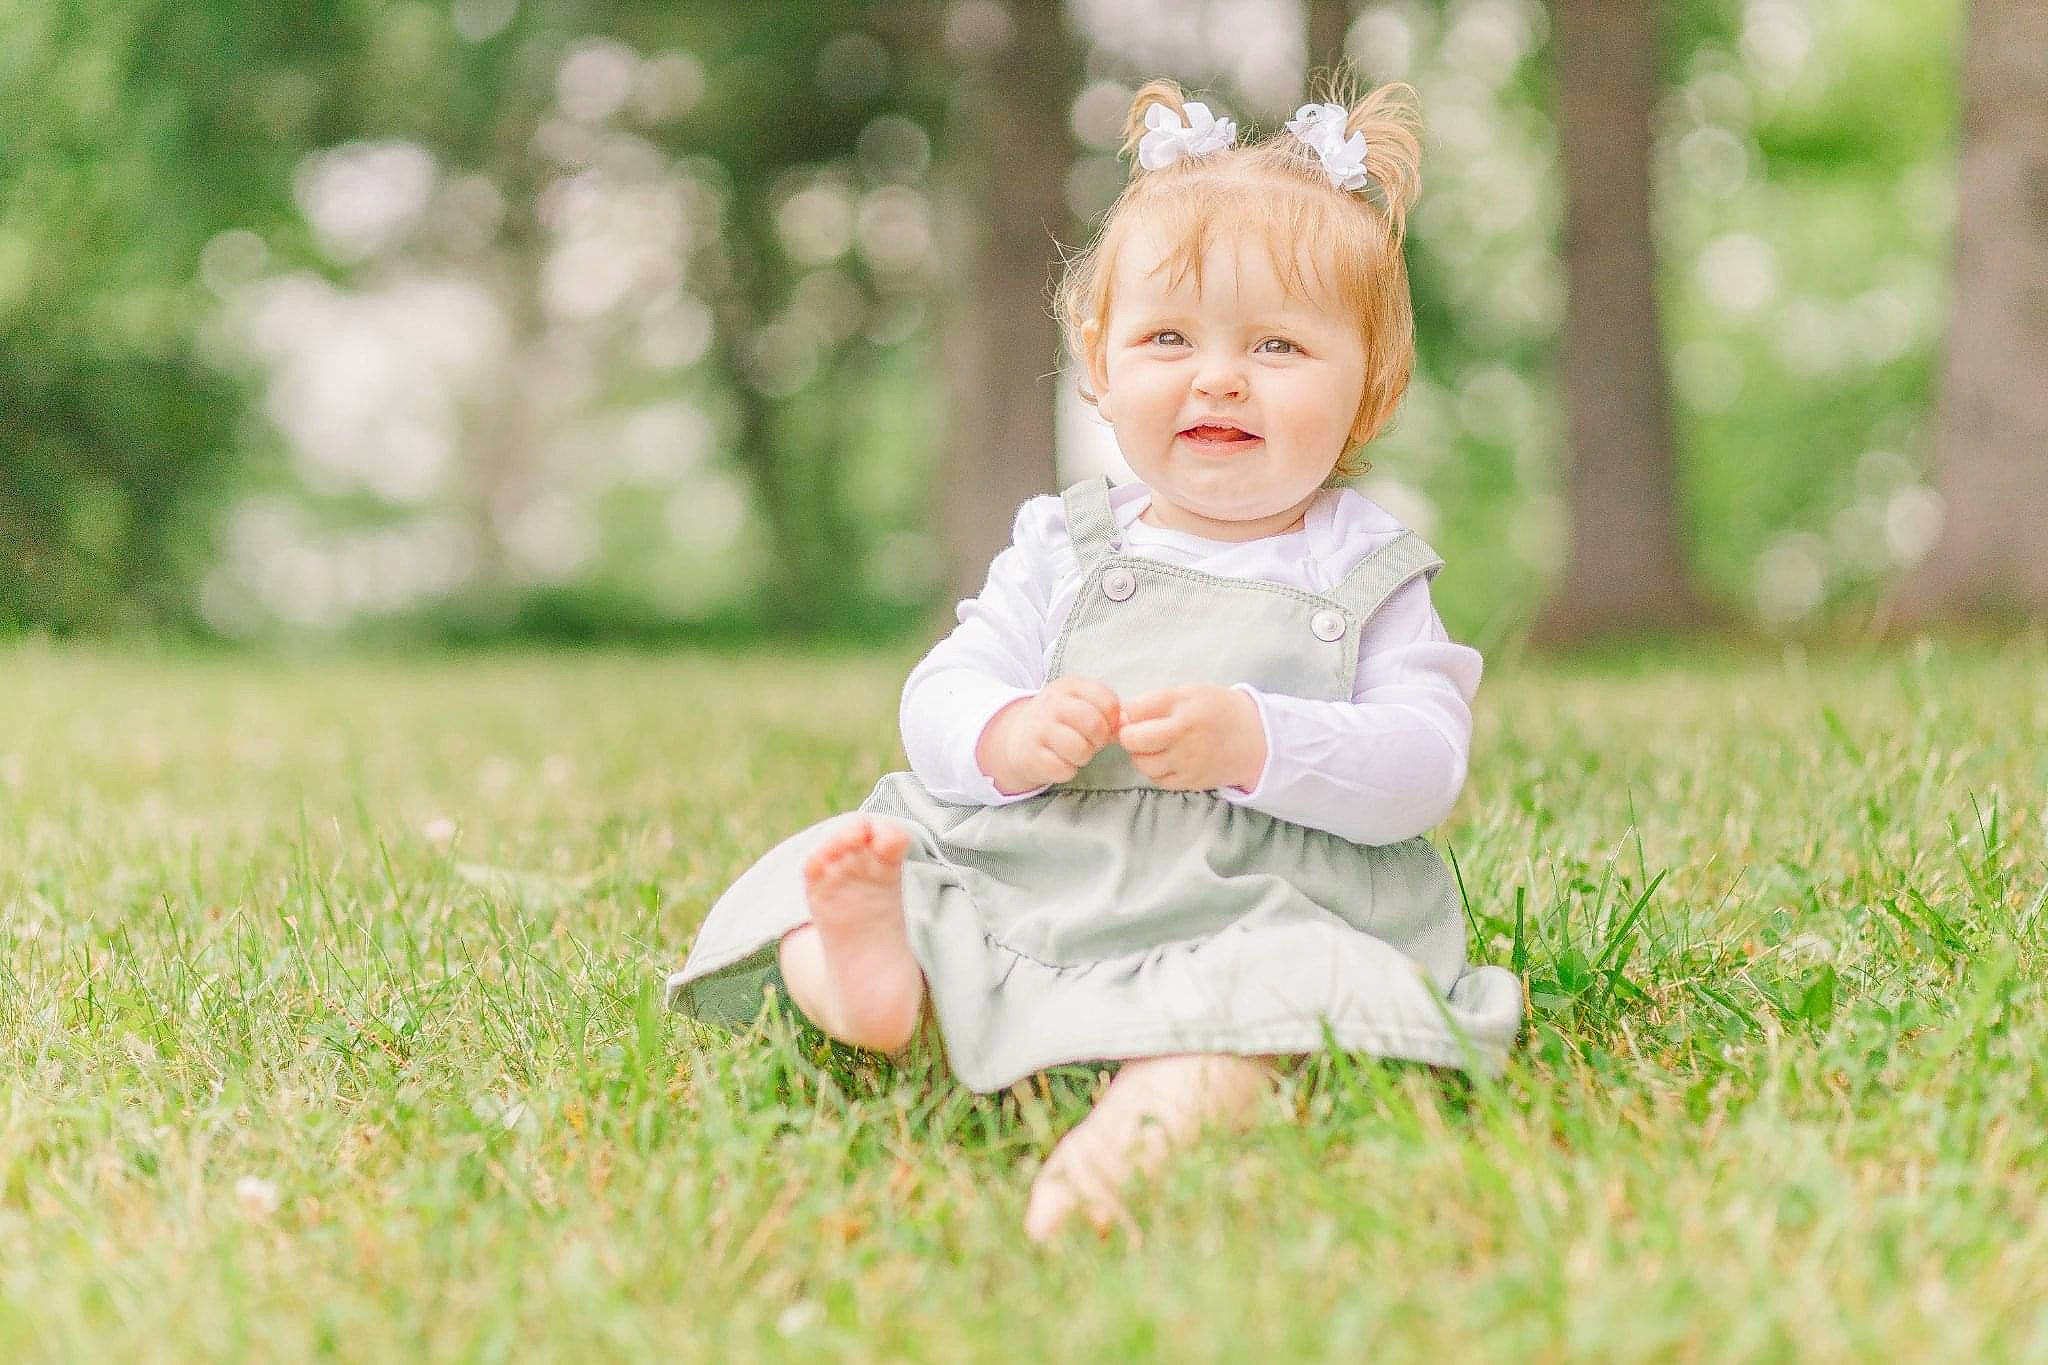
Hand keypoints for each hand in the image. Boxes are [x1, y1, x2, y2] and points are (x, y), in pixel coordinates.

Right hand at [975, 676, 1121, 794]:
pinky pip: (1063, 769)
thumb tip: (1129, 726)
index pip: (1107, 701)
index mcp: (1070, 686)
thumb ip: (1109, 710)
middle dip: (1100, 739)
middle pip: (1094, 724)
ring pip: (1080, 749)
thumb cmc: (1062, 720)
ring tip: (1076, 751)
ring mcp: (1038, 729)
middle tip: (1093, 742)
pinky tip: (1060, 761)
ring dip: (1084, 757)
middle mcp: (1052, 703)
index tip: (1106, 725)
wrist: (1018, 735)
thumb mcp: (1083, 703)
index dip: (1114, 720)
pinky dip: (1067, 770)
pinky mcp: (1029, 755)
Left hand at [1117, 685, 1267, 792]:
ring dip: (1140, 754)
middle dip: (1129, 736)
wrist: (1255, 739)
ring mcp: (1187, 765)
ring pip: (1142, 764)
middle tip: (1139, 731)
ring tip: (1154, 745)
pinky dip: (1155, 770)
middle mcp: (1185, 740)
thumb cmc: (1218, 710)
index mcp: (1184, 712)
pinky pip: (1157, 780)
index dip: (1127, 714)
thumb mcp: (1189, 692)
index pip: (1135, 713)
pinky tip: (1166, 758)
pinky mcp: (1190, 783)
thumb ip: (1154, 701)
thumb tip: (1122, 714)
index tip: (1134, 715)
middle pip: (1133, 742)